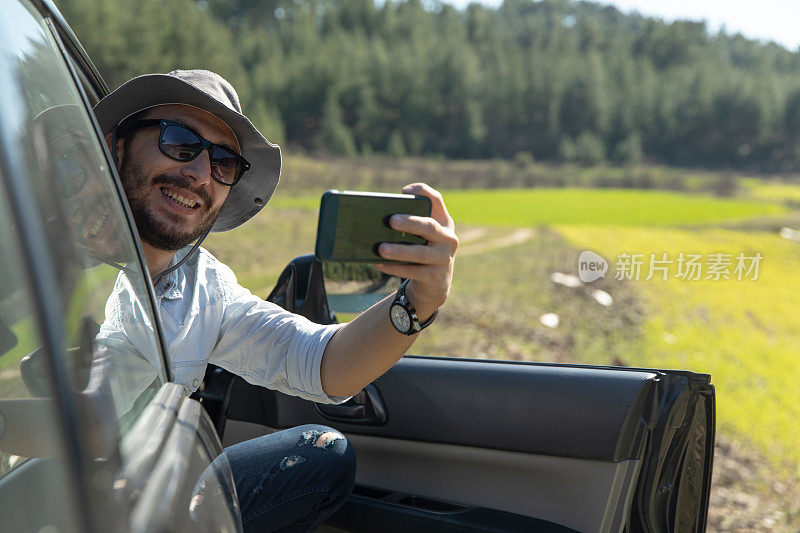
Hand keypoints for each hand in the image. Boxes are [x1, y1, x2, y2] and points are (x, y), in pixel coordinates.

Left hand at [374, 183, 457, 319]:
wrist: (437, 283)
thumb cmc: (423, 251)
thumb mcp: (423, 236)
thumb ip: (410, 225)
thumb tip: (379, 220)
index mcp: (444, 223)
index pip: (436, 201)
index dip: (423, 192)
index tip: (404, 191)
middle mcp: (448, 239)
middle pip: (429, 227)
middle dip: (410, 223)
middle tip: (391, 220)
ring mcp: (444, 259)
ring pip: (419, 253)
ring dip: (399, 251)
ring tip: (380, 249)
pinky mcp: (435, 277)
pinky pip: (412, 271)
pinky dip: (394, 268)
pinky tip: (379, 264)